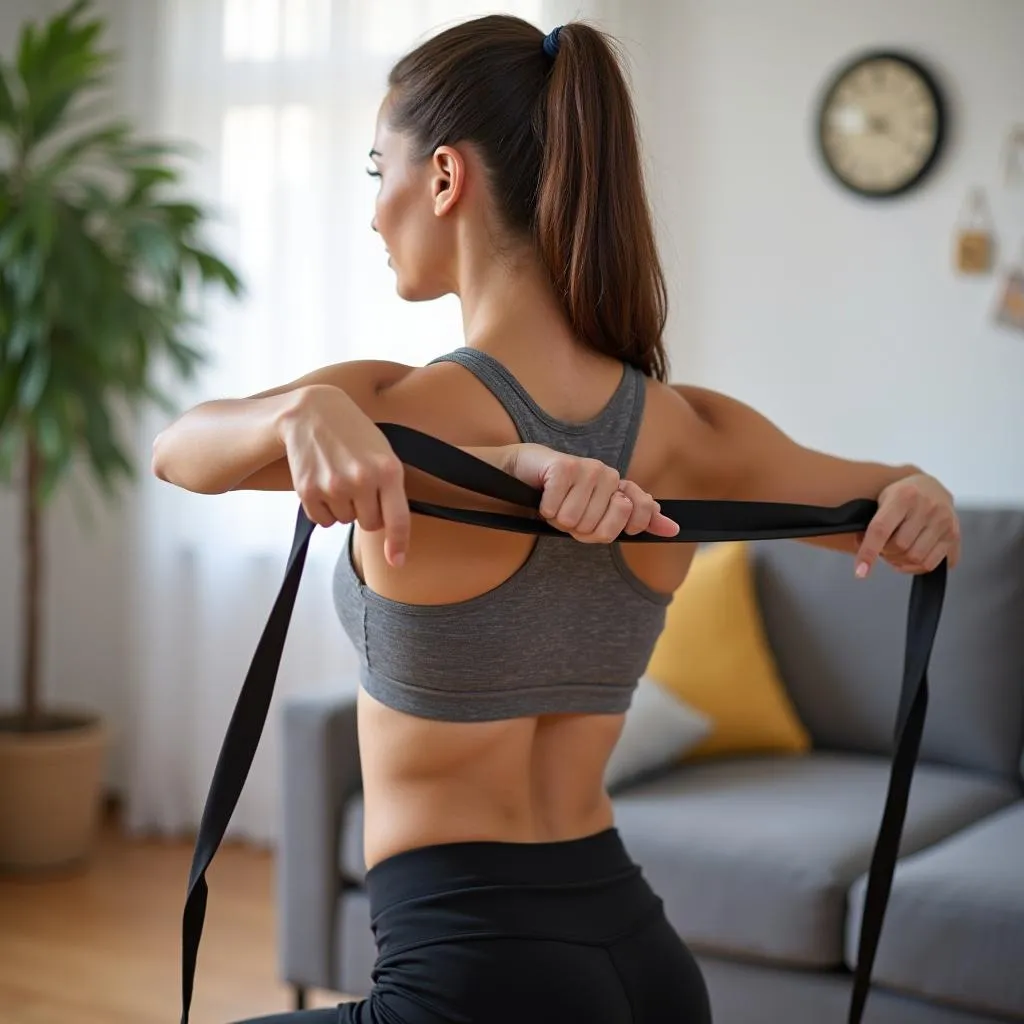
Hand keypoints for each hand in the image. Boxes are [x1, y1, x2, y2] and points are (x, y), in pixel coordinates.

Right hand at [278, 385, 409, 565]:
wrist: (312, 412)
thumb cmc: (354, 434)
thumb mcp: (383, 453)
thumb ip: (391, 488)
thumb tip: (390, 531)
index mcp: (388, 470)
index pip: (398, 519)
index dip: (398, 544)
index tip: (397, 562)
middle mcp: (362, 479)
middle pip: (370, 524)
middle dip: (366, 511)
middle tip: (358, 484)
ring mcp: (333, 486)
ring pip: (345, 521)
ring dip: (343, 507)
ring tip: (338, 476)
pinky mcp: (308, 490)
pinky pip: (322, 520)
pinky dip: (323, 509)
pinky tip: (322, 482)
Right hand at [506, 444, 678, 542]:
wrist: (525, 473)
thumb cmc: (563, 498)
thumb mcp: (599, 518)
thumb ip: (636, 522)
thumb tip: (674, 530)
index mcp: (620, 487)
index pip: (641, 511)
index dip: (622, 527)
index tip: (603, 526)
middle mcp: (607, 474)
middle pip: (601, 528)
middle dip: (579, 529)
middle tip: (569, 513)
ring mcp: (587, 469)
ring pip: (575, 521)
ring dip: (558, 520)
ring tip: (556, 503)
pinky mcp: (563, 467)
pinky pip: (557, 509)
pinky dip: (546, 510)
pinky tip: (545, 497)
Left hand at [854, 473, 959, 577]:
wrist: (931, 487)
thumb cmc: (901, 495)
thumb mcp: (883, 499)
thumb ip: (872, 523)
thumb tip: (860, 548)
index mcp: (904, 495)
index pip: (881, 529)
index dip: (868, 552)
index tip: (860, 572)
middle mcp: (927, 507)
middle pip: (899, 546)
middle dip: (886, 552)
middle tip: (882, 547)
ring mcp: (944, 521)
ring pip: (915, 558)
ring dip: (899, 562)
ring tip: (895, 552)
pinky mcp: (953, 535)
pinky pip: (931, 564)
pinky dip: (914, 568)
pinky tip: (908, 559)